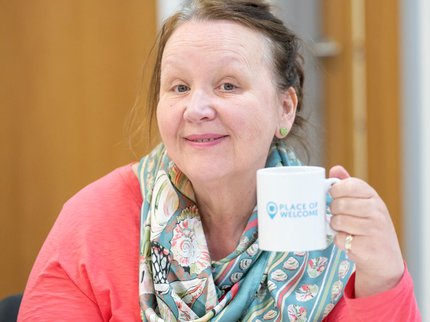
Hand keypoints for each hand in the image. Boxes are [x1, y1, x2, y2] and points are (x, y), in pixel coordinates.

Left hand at [329, 165, 403, 297]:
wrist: (384, 257)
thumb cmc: (369, 225)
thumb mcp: (363, 203)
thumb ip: (349, 185)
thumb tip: (335, 169)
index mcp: (373, 197)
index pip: (350, 185)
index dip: (336, 190)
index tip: (334, 195)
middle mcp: (377, 211)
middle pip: (340, 204)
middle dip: (333, 211)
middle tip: (338, 215)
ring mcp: (374, 229)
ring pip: (337, 221)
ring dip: (335, 226)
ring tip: (344, 228)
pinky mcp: (367, 246)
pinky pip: (339, 239)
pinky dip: (339, 240)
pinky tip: (349, 240)